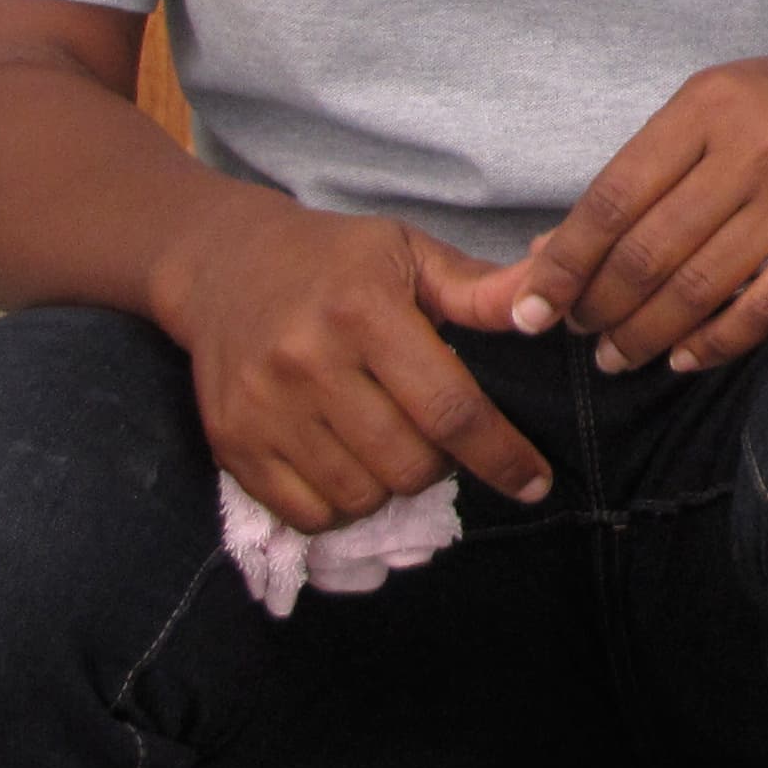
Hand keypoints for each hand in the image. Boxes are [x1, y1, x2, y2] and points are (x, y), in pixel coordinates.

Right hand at [151, 196, 549, 533]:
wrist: (223, 264)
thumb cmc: (335, 259)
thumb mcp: (410, 253)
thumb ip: (479, 289)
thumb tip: (544, 309)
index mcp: (364, 311)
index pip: (449, 408)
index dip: (500, 454)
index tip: (534, 482)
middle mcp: (309, 363)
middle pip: (408, 465)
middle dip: (443, 464)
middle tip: (437, 432)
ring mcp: (265, 409)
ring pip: (361, 496)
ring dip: (393, 485)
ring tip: (391, 441)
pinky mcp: (232, 444)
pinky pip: (308, 514)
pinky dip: (343, 505)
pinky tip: (350, 464)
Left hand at [503, 50, 767, 373]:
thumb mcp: (718, 107)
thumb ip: (643, 172)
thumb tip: (548, 254)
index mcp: (709, 104)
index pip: (613, 197)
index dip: (564, 263)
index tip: (533, 309)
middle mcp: (753, 144)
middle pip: (649, 250)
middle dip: (600, 307)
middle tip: (581, 335)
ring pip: (700, 286)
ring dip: (647, 334)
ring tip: (620, 356)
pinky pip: (764, 306)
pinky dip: (716, 342)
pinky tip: (686, 358)